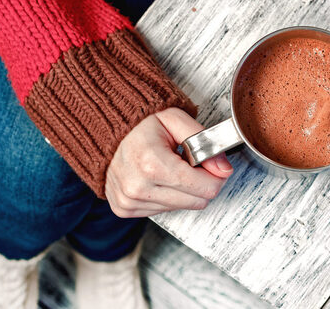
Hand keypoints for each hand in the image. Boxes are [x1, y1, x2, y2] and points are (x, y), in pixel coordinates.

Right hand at [105, 107, 232, 217]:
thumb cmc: (140, 123)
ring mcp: (129, 201)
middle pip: (197, 202)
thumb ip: (204, 141)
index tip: (209, 162)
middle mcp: (138, 188)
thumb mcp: (175, 119)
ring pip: (181, 208)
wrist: (106, 131)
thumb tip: (224, 169)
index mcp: (152, 164)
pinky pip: (163, 210)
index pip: (206, 188)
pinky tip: (156, 177)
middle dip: (200, 182)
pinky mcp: (124, 209)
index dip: (216, 175)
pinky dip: (166, 195)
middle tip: (189, 162)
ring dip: (182, 189)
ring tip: (168, 166)